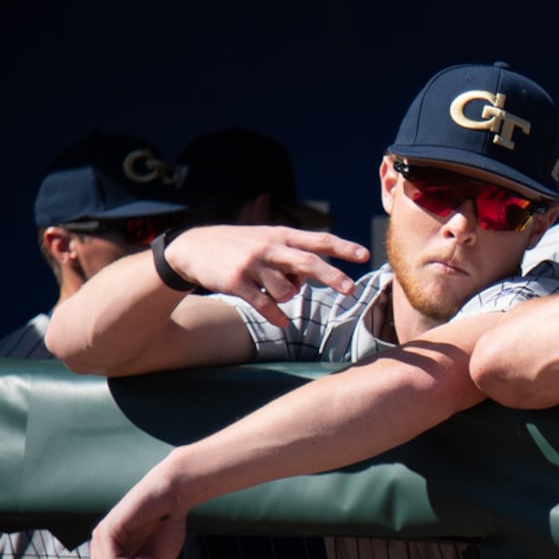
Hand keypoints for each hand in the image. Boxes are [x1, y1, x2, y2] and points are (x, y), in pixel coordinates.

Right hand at [163, 226, 369, 328]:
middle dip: (331, 276)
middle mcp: (269, 247)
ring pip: (285, 290)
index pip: (319, 240)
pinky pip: (263, 304)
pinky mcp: (236, 282)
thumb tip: (310, 281)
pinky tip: (282, 324)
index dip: (343, 247)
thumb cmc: (240, 246)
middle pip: (307, 263)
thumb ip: (292, 256)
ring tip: (270, 291)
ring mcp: (252, 264)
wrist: (193, 248)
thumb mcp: (267, 241)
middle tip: (350, 289)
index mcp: (281, 235)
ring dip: (286, 297)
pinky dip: (276, 316)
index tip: (365, 255)